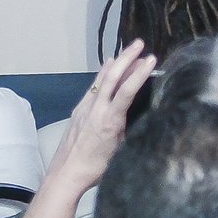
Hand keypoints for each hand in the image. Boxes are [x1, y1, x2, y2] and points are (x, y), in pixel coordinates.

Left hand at [46, 42, 154, 198]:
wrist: (66, 173)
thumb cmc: (95, 168)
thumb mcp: (120, 152)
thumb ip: (128, 130)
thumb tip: (139, 116)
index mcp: (109, 120)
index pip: (127, 90)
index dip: (140, 73)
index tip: (151, 59)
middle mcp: (96, 109)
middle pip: (112, 76)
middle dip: (127, 57)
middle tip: (139, 44)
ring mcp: (85, 107)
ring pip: (101, 79)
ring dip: (115, 63)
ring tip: (127, 51)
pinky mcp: (79, 110)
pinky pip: (94, 87)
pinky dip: (103, 74)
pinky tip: (108, 69)